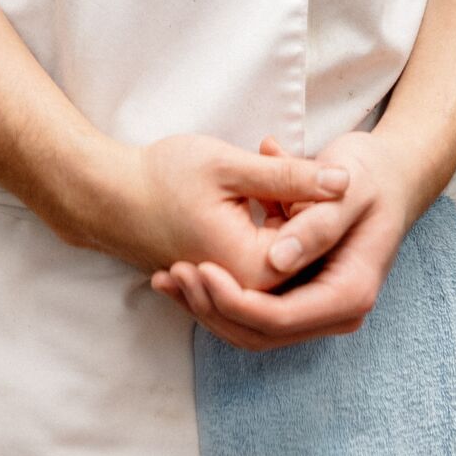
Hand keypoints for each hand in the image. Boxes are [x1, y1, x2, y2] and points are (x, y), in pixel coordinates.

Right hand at [101, 134, 349, 289]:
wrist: (110, 196)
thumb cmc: (164, 176)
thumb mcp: (231, 166)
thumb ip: (291, 176)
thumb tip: (345, 182)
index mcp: (252, 269)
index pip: (313, 240)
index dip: (308, 196)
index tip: (279, 165)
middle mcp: (245, 290)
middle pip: (300, 253)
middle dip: (295, 210)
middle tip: (264, 175)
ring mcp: (233, 290)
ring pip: (282, 257)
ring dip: (280, 219)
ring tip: (252, 186)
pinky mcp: (224, 281)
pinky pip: (262, 261)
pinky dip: (265, 228)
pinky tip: (253, 200)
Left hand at [150, 130, 420, 351]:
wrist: (389, 172)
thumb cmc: (370, 173)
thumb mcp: (346, 188)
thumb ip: (315, 223)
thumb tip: (277, 260)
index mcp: (350, 293)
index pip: (281, 319)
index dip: (235, 300)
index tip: (198, 268)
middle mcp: (333, 311)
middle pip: (261, 333)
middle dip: (212, 308)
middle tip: (172, 274)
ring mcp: (315, 305)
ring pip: (251, 327)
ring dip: (207, 304)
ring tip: (166, 276)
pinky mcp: (298, 291)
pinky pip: (252, 307)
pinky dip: (217, 291)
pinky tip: (181, 269)